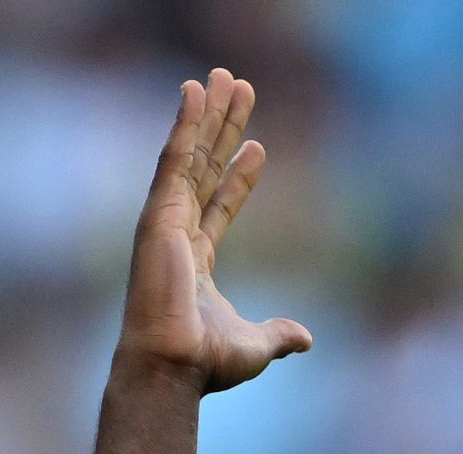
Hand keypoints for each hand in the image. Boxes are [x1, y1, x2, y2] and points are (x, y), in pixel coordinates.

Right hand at [118, 70, 311, 393]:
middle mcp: (177, 235)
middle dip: (223, 129)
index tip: (259, 147)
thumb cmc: (204, 363)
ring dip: (207, 114)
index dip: (240, 178)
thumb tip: (304, 338)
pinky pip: (174, 158)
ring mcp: (165, 221)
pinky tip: (195, 90)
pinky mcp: (158, 213)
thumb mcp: (255, 346)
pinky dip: (184, 123)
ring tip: (224, 77)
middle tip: (239, 91)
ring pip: (191, 155)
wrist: (173, 366)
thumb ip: (277, 335)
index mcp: (196, 261)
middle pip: (205, 169)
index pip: (220, 206)